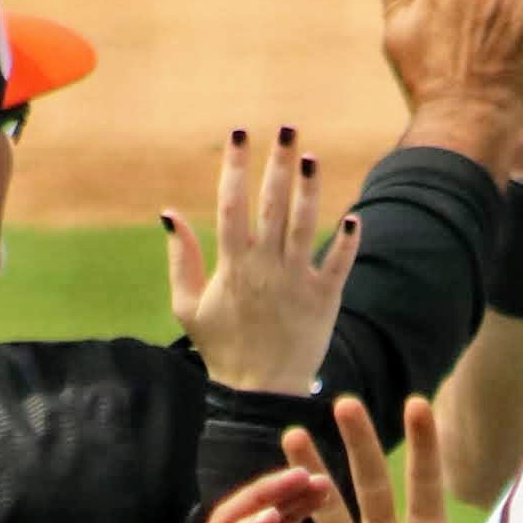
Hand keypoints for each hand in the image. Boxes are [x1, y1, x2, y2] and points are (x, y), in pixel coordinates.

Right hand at [165, 127, 364, 395]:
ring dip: (310, 189)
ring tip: (312, 157)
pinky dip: (347, 241)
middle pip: (274, 205)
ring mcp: (297, 282)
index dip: (236, 166)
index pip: (233, 204)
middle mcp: (266, 268)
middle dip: (279, 163)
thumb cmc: (222, 347)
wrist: (260, 392)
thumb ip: (181, 258)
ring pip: (307, 225)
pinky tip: (352, 216)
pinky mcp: (325, 299)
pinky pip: (339, 264)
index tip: (240, 134)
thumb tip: (170, 212)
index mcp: (233, 265)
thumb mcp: (188, 306)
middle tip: (287, 129)